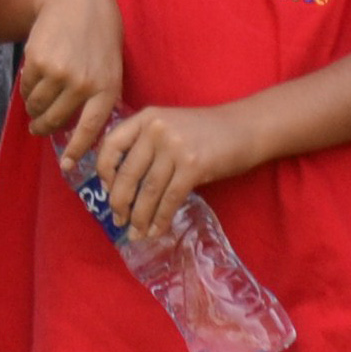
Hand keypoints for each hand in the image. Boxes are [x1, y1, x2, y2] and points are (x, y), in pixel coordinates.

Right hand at [16, 0, 124, 165]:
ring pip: (37, 106)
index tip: (67, 166)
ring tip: (37, 98)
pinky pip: (26, 88)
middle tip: (37, 127)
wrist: (78, 1)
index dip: (78, 149)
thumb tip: (85, 136)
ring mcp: (60, 73)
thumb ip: (100, 98)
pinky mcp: (39, 61)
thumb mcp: (110, 68)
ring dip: (33, 107)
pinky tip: (36, 75)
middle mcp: (84, 84)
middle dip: (43, 127)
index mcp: (107, 88)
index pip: (91, 129)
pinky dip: (27, 87)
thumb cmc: (97, 39)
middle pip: (56, 120)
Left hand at [93, 104, 257, 245]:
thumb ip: (146, 143)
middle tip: (118, 220)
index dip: (104, 171)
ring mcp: (175, 147)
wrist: (246, 128)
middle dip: (119, 202)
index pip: (111, 145)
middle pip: (128, 173)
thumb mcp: (170, 125)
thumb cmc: (207, 131)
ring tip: (136, 233)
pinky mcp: (194, 166)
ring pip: (148, 191)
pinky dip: (160, 219)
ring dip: (139, 217)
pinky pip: (169, 199)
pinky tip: (155, 231)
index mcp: (146, 117)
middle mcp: (157, 129)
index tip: (106, 189)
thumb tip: (120, 182)